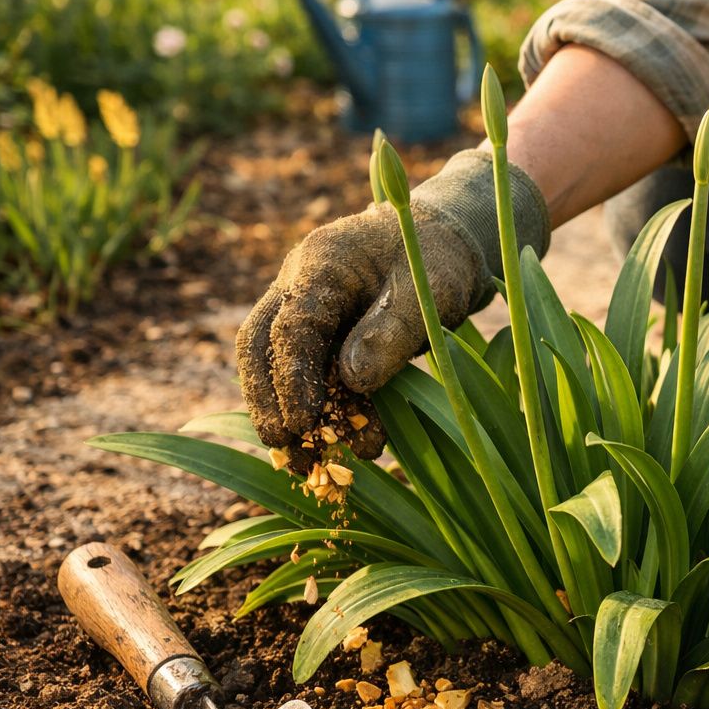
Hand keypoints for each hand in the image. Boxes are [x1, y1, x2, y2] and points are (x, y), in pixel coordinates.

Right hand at [236, 150, 549, 454]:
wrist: (447, 243)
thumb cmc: (438, 257)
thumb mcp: (428, 289)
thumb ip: (393, 329)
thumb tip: (353, 379)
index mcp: (320, 263)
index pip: (291, 326)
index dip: (291, 378)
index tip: (300, 423)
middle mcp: (299, 285)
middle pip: (261, 346)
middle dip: (268, 400)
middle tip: (285, 448)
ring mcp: (309, 311)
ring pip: (280, 366)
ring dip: (293, 414)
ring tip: (311, 465)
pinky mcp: (327, 336)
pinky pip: (318, 377)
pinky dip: (332, 411)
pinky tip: (358, 445)